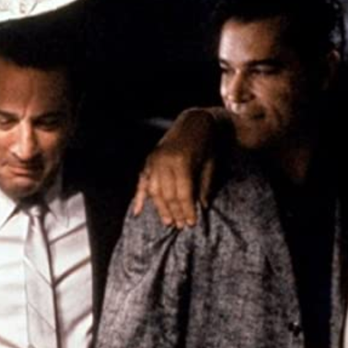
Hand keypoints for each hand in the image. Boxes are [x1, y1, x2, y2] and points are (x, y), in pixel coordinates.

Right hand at [131, 108, 227, 227]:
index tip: (191, 223)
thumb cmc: (206, 144)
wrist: (195, 122)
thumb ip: (204, 187)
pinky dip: (139, 197)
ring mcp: (154, 160)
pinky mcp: (149, 160)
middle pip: (167, 195)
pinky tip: (137, 212)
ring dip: (160, 209)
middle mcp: (164, 162)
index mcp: (182, 162)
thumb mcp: (209, 165)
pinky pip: (143, 182)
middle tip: (180, 226)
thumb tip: (201, 207)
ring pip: (154, 192)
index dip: (187, 210)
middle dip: (175, 212)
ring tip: (168, 221)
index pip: (183, 194)